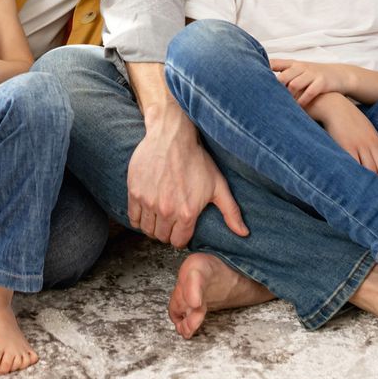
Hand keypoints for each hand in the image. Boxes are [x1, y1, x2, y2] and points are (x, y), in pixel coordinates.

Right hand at [126, 111, 248, 246]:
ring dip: (153, 227)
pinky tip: (146, 211)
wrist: (172, 136)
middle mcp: (166, 210)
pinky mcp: (135, 192)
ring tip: (159, 217)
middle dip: (167, 232)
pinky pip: (132, 218)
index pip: (178, 242)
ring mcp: (148, 201)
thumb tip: (244, 234)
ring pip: (147, 229)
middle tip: (170, 221)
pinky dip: (138, 218)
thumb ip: (231, 212)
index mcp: (187, 212)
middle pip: (161, 237)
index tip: (181, 228)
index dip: (180, 237)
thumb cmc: (196, 159)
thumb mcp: (218, 185)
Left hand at [269, 57, 352, 107]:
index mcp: (294, 64)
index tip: (253, 79)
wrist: (340, 74)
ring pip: (294, 84)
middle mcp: (302, 67)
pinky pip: (310, 92)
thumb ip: (285, 74)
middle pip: (283, 76)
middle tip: (268, 101)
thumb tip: (264, 83)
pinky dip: (302, 101)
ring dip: (288, 97)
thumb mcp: (300, 70)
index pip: (275, 63)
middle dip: (275, 88)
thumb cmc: (315, 75)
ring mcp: (312, 74)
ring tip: (282, 107)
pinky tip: (298, 108)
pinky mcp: (322, 82)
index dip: (264, 70)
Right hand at [316, 95, 377, 194]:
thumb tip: (376, 162)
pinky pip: (354, 164)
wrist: (336, 106)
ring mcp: (360, 145)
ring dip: (372, 184)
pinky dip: (357, 175)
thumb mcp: (367, 131)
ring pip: (370, 169)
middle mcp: (372, 144)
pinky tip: (357, 185)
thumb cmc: (350, 120)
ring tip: (372, 198)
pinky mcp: (346, 146)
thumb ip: (373, 145)